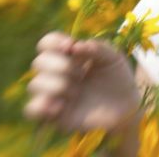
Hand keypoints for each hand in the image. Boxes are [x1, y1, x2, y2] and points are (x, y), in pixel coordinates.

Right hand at [24, 31, 140, 132]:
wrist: (127, 107)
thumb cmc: (117, 78)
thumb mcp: (113, 58)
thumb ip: (98, 47)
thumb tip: (75, 47)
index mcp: (68, 56)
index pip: (46, 43)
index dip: (53, 42)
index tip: (70, 46)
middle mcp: (56, 73)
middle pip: (38, 62)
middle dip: (60, 65)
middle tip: (81, 73)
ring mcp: (54, 94)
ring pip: (34, 84)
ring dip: (57, 85)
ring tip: (76, 92)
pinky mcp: (54, 115)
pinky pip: (31, 109)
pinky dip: (42, 105)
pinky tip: (61, 106)